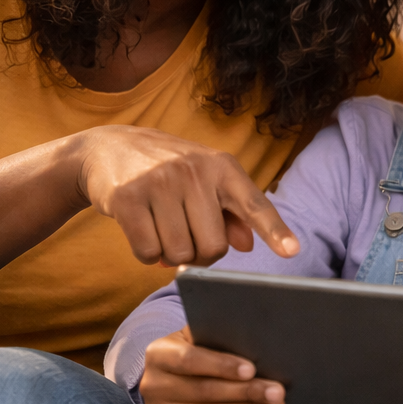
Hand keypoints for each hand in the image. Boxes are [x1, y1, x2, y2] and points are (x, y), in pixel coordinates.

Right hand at [76, 126, 299, 266]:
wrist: (109, 148)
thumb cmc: (168, 171)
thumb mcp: (205, 180)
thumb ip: (231, 213)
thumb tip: (247, 245)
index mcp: (222, 166)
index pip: (254, 204)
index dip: (275, 231)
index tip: (293, 251)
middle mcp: (194, 171)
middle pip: (213, 247)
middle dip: (199, 255)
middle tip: (185, 237)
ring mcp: (159, 182)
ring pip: (179, 254)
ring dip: (169, 255)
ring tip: (162, 229)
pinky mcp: (127, 198)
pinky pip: (147, 253)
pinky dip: (146, 254)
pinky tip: (142, 231)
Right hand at [140, 327, 285, 403]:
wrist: (164, 379)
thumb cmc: (191, 351)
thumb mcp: (196, 337)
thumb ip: (217, 337)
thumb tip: (257, 344)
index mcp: (159, 354)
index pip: (190, 360)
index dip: (222, 365)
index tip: (252, 370)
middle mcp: (153, 385)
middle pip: (204, 391)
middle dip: (245, 392)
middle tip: (277, 392)